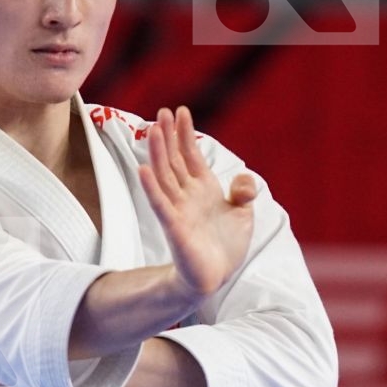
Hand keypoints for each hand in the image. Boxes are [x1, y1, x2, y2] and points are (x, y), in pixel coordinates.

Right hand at [136, 106, 257, 297]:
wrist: (217, 276)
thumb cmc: (226, 246)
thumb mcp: (243, 214)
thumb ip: (243, 192)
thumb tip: (243, 179)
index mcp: (203, 188)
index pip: (190, 154)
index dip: (185, 133)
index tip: (179, 110)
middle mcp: (187, 195)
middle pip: (173, 159)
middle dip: (168, 136)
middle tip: (161, 112)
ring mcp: (178, 209)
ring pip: (164, 176)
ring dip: (157, 153)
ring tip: (152, 130)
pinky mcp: (174, 228)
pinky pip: (161, 204)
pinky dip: (152, 188)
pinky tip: (143, 169)